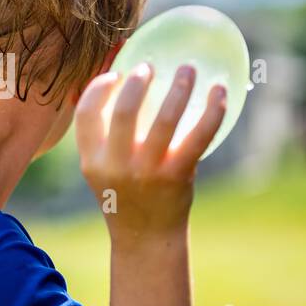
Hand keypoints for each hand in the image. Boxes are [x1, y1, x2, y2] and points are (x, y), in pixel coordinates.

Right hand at [75, 63, 226, 240]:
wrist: (146, 238)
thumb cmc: (126, 195)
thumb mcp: (103, 170)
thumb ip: (107, 138)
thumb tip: (125, 86)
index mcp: (92, 160)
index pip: (86, 113)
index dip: (99, 87)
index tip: (116, 74)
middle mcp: (116, 165)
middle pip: (125, 110)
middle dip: (139, 81)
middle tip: (151, 67)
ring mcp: (147, 171)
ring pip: (165, 118)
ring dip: (180, 87)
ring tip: (188, 69)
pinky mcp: (177, 176)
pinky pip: (198, 136)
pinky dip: (212, 111)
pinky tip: (219, 92)